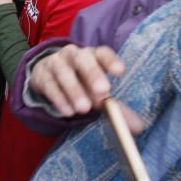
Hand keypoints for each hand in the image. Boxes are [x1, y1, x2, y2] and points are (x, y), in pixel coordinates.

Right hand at [30, 44, 144, 132]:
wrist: (46, 75)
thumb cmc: (80, 81)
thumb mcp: (97, 91)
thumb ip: (116, 107)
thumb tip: (139, 127)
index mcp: (92, 55)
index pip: (102, 53)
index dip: (111, 60)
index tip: (120, 72)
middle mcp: (74, 54)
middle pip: (83, 59)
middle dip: (93, 74)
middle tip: (104, 91)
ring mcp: (56, 62)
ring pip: (64, 72)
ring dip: (74, 90)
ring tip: (84, 109)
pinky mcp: (42, 75)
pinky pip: (50, 85)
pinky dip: (59, 98)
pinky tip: (68, 112)